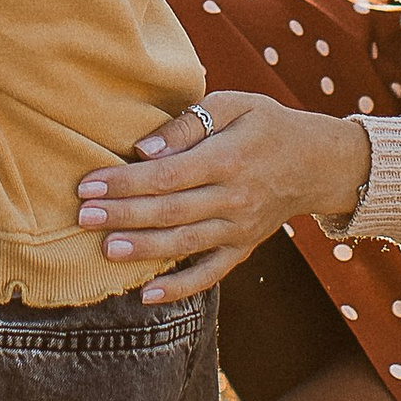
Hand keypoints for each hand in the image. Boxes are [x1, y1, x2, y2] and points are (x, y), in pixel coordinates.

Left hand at [76, 88, 371, 305]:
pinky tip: (147, 296)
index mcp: (229, 158)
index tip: (89, 184)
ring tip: (106, 249)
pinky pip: (211, 274)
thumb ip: (188, 124)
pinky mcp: (244, 249)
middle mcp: (235, 198)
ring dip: (144, 249)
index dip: (127, 182)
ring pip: (186, 244)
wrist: (317, 162)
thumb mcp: (233, 104)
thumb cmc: (265, 124)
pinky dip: (181, 288)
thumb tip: (144, 150)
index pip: (170, 175)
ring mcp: (240, 228)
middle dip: (124, 215)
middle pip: (172, 211)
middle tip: (83, 216)